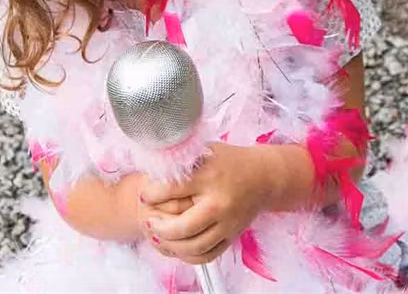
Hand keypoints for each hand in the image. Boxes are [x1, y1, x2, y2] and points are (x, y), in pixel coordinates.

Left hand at [139, 143, 272, 264]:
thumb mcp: (206, 150)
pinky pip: (207, 255)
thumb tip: (153, 162)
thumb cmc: (230, 160)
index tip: (144, 194)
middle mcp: (219, 203)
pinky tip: (176, 247)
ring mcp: (227, 223)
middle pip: (182, 226)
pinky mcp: (232, 236)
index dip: (152, 193)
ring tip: (157, 235)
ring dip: (170, 245)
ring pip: (194, 247)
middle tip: (147, 220)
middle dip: (158, 227)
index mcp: (209, 176)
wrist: (264, 176)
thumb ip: (182, 158)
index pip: (172, 189)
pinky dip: (188, 256)